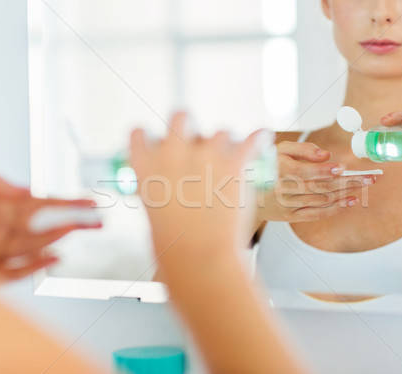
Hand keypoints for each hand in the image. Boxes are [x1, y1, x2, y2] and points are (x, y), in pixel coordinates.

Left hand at [0, 176, 99, 281]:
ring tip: (80, 230)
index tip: (86, 201)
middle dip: (75, 221)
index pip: (41, 204)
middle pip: (47, 225)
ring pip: (37, 246)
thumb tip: (23, 190)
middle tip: (97, 219)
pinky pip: (18, 271)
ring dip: (60, 238)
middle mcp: (0, 229)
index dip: (66, 202)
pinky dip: (37, 266)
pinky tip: (53, 258)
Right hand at [130, 113, 262, 258]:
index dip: (150, 137)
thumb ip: (163, 190)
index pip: (140, 133)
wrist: (200, 258)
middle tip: (197, 144)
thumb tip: (176, 187)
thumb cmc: (175, 246)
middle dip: (189, 126)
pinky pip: (252, 139)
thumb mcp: (154, 213)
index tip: (158, 144)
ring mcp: (204, 155)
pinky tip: (261, 136)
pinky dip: (258, 137)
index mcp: (145, 165)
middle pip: (180, 116)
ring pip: (220, 131)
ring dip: (225, 142)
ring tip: (231, 160)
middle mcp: (172, 152)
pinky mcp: (234, 163)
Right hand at [258, 141, 375, 221]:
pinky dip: (334, 209)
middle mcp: (283, 190)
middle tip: (369, 177)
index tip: (343, 167)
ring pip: (321, 201)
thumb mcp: (278, 149)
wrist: (243, 194)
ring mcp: (287, 205)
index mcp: (279, 170)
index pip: (306, 172)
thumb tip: (326, 155)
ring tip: (363, 187)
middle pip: (320, 187)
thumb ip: (302, 148)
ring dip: (345, 195)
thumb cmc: (265, 165)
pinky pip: (315, 214)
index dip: (325, 171)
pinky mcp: (290, 217)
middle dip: (347, 182)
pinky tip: (350, 201)